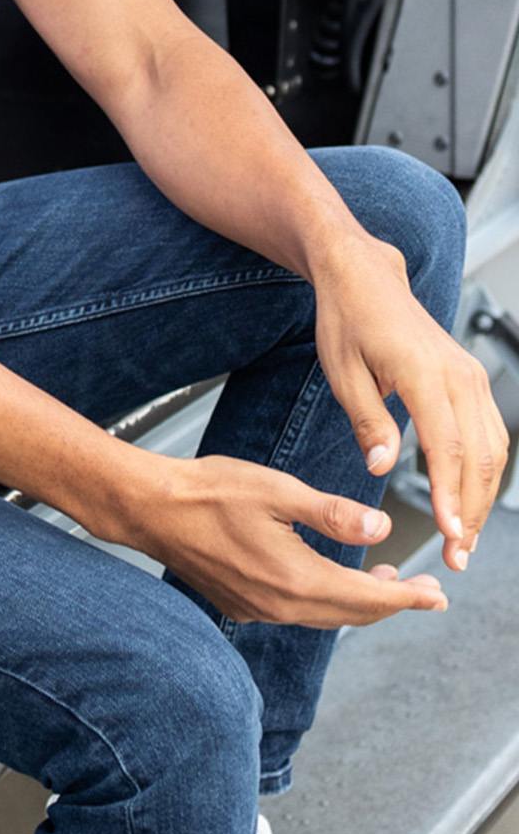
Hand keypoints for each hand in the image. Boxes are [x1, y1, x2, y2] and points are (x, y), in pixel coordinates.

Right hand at [111, 452, 448, 627]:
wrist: (151, 508)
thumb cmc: (208, 491)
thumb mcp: (277, 490)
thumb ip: (331, 513)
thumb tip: (379, 529)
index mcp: (295, 578)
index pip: (366, 597)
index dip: (406, 597)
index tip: (435, 597)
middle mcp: (279, 605)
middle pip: (350, 614)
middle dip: (391, 603)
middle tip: (423, 593)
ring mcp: (258, 609)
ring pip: (324, 615)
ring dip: (358, 601)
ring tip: (383, 582)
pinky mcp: (241, 603)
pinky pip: (297, 612)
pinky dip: (325, 600)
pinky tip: (328, 578)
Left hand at [311, 240, 510, 569]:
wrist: (366, 277)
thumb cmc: (347, 319)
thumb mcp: (342, 371)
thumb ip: (367, 421)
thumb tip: (381, 468)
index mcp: (423, 372)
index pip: (446, 446)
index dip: (449, 496)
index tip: (449, 536)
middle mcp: (458, 374)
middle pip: (478, 456)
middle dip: (472, 511)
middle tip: (457, 556)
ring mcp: (471, 375)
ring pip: (492, 449)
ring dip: (483, 498)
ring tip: (465, 540)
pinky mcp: (472, 378)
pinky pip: (490, 433)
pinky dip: (484, 471)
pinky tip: (470, 500)